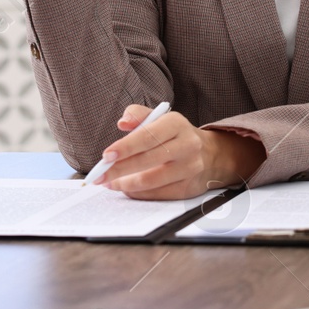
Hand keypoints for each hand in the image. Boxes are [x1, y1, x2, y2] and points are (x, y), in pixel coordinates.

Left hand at [95, 104, 265, 199]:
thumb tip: (122, 123)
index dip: (125, 147)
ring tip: (110, 183)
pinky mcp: (188, 188)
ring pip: (151, 180)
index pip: (148, 136)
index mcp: (177, 124)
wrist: (209, 154)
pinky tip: (127, 188)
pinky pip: (157, 194)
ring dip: (125, 184)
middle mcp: (187, 145)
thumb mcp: (159, 119)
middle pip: (147, 160)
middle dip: (118, 169)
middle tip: (99, 175)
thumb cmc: (174, 136)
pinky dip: (138, 193)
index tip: (106, 156)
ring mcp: (190, 168)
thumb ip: (138, 115)